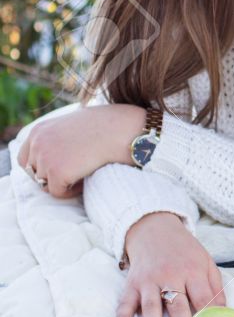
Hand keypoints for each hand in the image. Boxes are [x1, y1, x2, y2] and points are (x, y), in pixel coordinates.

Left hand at [16, 103, 144, 197]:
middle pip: (34, 173)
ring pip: (46, 184)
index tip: (62, 168)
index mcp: (40, 130)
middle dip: (53, 175)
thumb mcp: (77, 124)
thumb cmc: (110, 125)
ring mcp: (45, 157)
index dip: (43, 166)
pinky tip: (88, 177)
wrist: (125, 129)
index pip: (26, 158)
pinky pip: (58, 192)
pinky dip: (72, 190)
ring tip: (85, 172)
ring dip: (64, 182)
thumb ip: (60, 137)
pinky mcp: (56, 172)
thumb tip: (59, 155)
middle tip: (77, 171)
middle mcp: (37, 142)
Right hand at [119, 212, 225, 316]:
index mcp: (192, 270)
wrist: (156, 231)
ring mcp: (148, 280)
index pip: (202, 298)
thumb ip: (215, 287)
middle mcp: (170, 275)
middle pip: (177, 305)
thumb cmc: (185, 252)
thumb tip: (223, 313)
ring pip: (151, 307)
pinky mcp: (131, 285)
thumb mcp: (206, 262)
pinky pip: (125, 303)